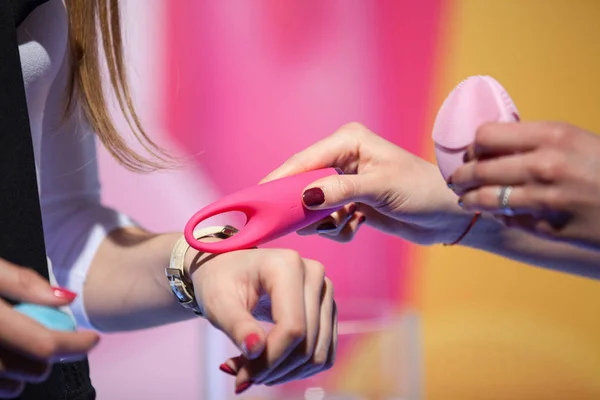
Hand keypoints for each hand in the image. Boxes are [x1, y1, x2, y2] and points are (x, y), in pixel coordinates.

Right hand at [0, 259, 98, 398]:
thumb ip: (23, 283)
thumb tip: (65, 299)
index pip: (44, 345)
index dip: (76, 344)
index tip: (92, 338)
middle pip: (30, 370)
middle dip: (49, 355)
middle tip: (52, 335)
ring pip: (8, 386)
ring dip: (24, 371)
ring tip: (23, 348)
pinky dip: (0, 381)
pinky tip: (1, 361)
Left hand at [191, 248, 336, 394]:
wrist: (230, 270)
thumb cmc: (220, 282)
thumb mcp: (218, 303)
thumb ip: (237, 326)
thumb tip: (255, 350)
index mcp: (287, 265)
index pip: (292, 327)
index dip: (270, 359)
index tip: (241, 375)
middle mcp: (313, 274)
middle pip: (307, 342)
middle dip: (274, 368)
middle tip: (241, 376)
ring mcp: (325, 290)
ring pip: (318, 353)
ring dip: (285, 372)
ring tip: (252, 370)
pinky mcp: (327, 307)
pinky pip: (324, 353)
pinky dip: (298, 369)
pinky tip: (271, 365)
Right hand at [261, 122, 469, 244]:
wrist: (447, 215)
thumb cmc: (420, 191)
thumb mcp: (380, 188)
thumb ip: (340, 192)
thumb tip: (304, 197)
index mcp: (348, 141)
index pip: (304, 160)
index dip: (279, 180)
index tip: (255, 199)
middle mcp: (343, 158)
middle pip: (303, 184)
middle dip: (305, 207)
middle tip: (301, 224)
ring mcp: (345, 182)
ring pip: (313, 206)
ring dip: (326, 221)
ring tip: (348, 221)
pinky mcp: (350, 203)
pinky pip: (328, 220)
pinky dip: (339, 229)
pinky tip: (358, 225)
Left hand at [450, 121, 599, 249]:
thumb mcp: (578, 142)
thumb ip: (538, 142)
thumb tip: (495, 142)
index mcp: (553, 136)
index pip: (486, 136)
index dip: (475, 145)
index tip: (472, 151)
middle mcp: (545, 166)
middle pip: (480, 168)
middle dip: (463, 175)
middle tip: (457, 178)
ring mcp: (546, 200)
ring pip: (486, 198)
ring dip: (471, 199)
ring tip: (466, 199)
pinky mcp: (549, 227)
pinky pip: (509, 219)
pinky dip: (499, 216)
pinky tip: (498, 213)